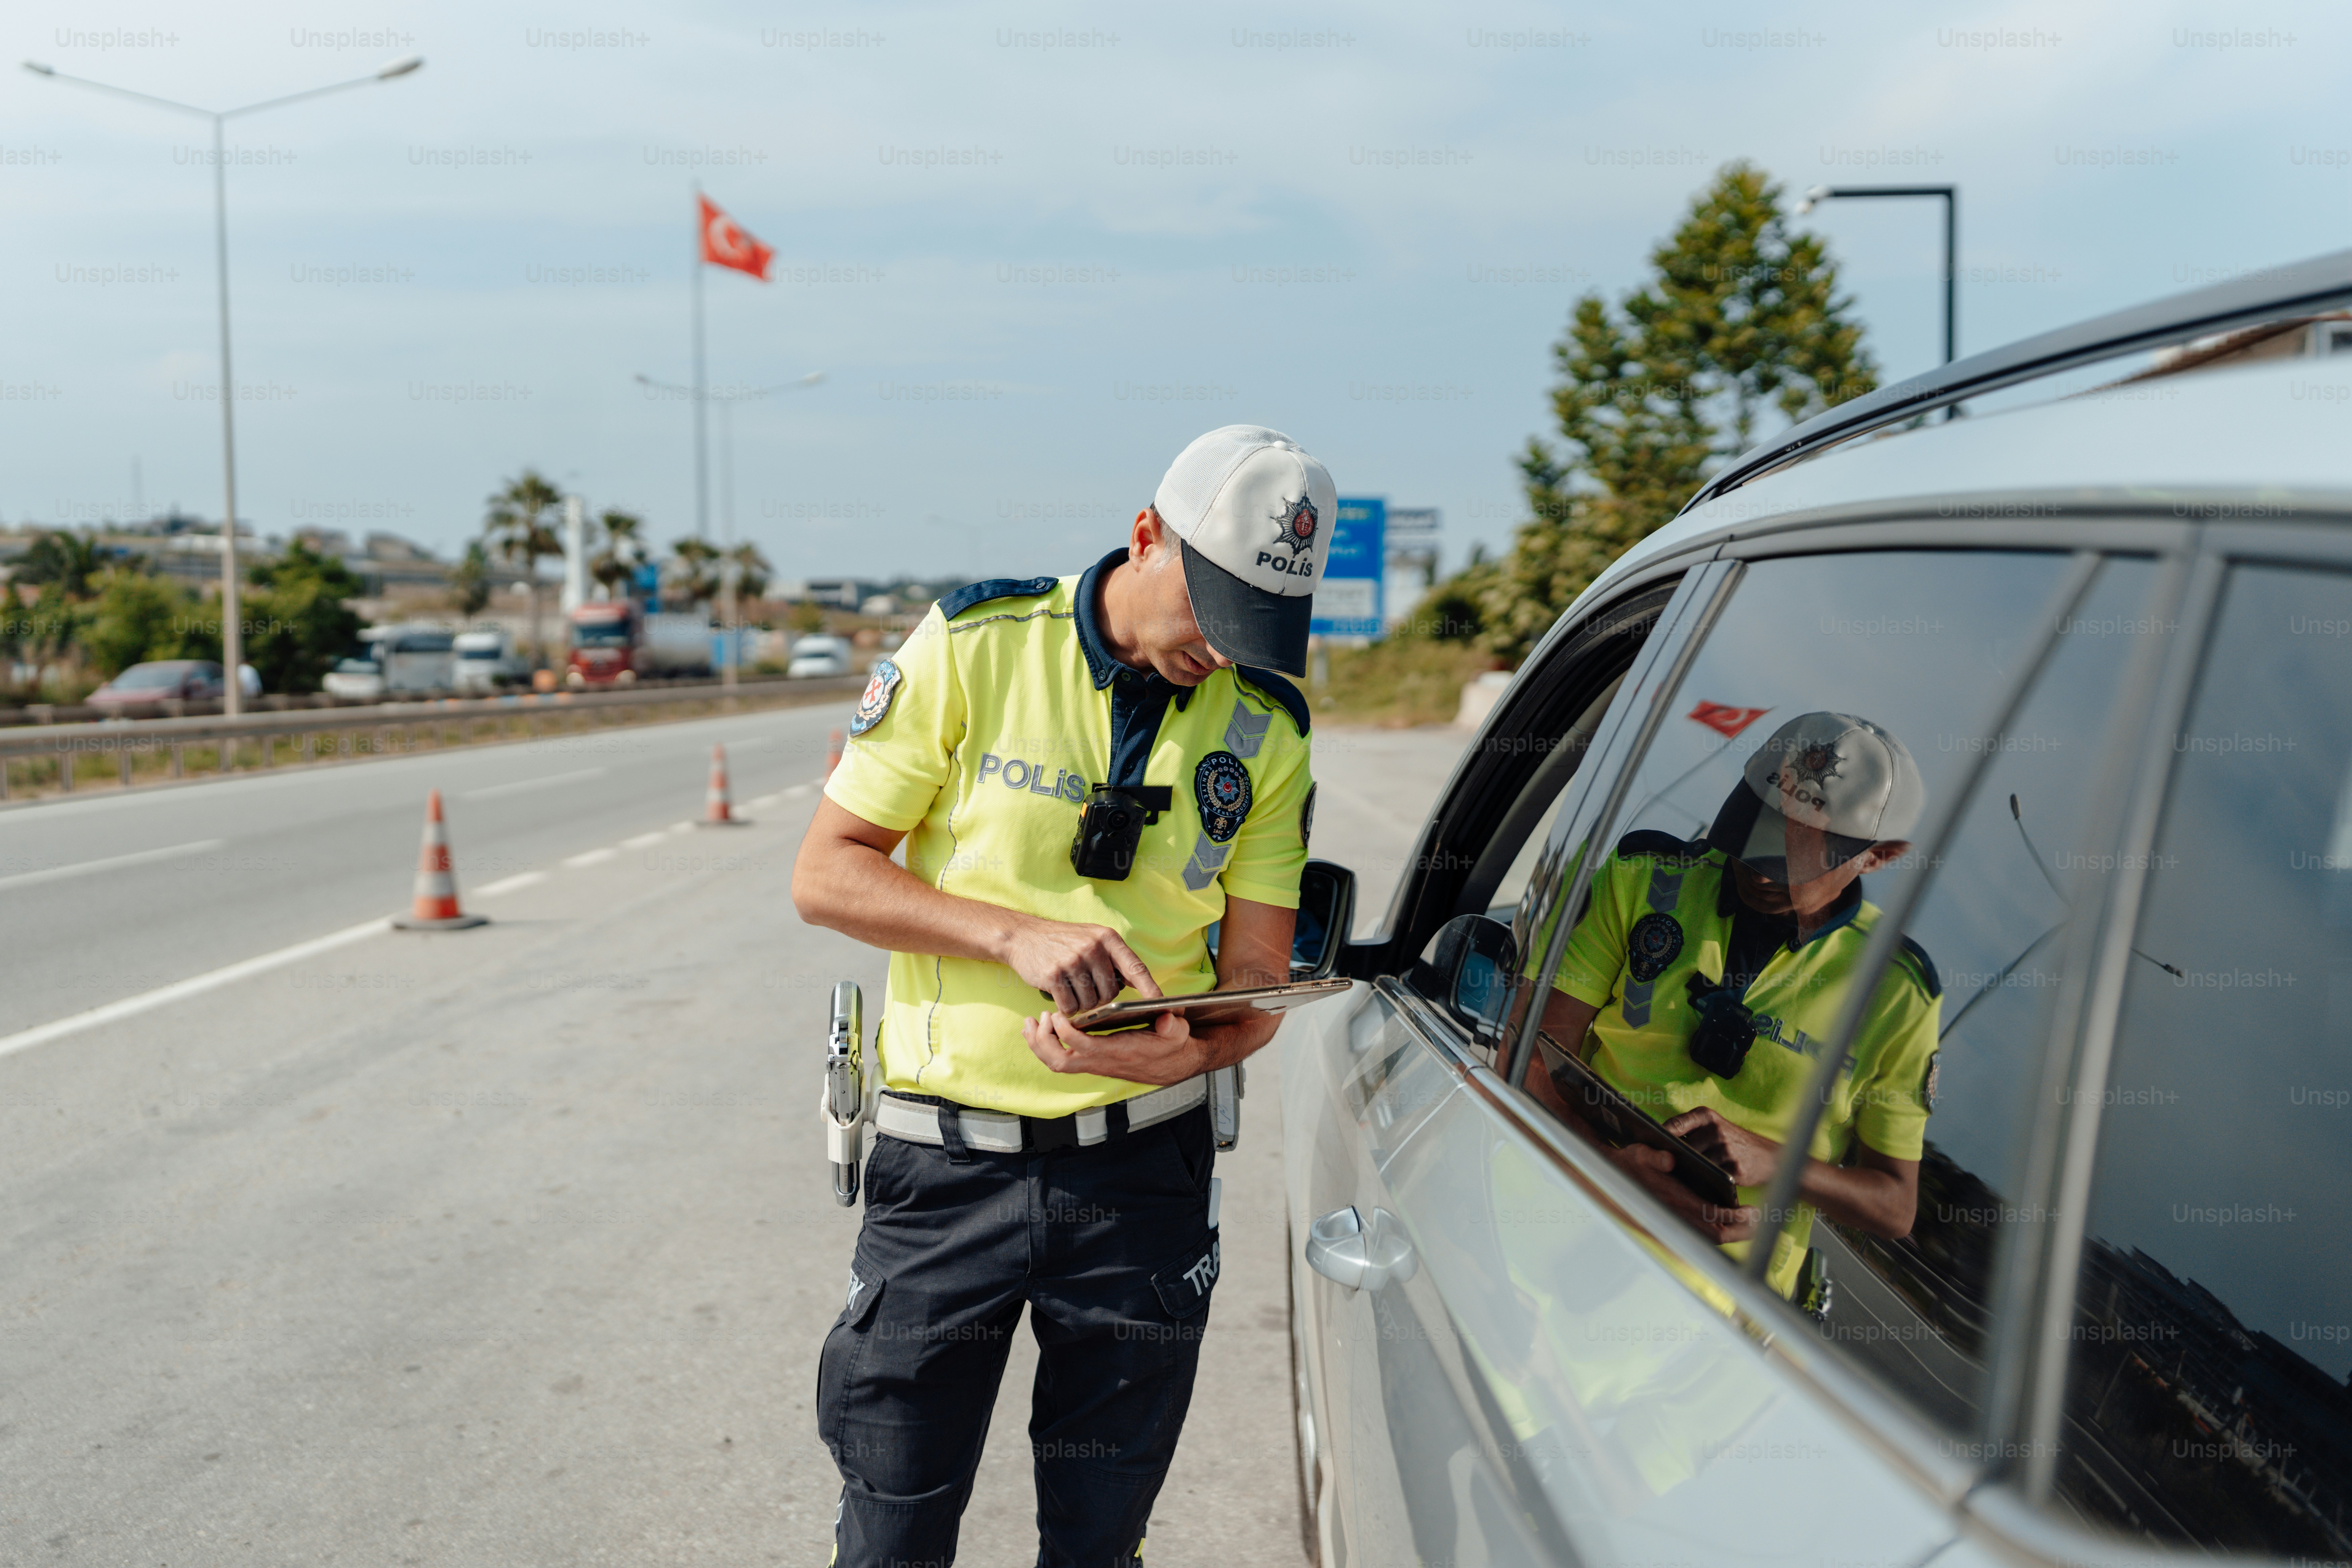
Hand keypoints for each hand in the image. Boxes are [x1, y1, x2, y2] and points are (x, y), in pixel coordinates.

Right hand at [999, 915, 1161, 1015]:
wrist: (1023, 936)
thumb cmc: (1062, 942)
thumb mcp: (1092, 939)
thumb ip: (1115, 959)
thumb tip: (1142, 985)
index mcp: (1107, 938)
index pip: (1136, 967)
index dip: (1150, 988)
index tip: (1164, 1004)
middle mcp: (1092, 947)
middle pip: (1112, 993)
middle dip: (1101, 998)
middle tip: (1086, 987)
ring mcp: (1072, 961)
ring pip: (1091, 1003)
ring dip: (1083, 1004)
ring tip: (1071, 987)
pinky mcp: (1053, 975)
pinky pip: (1070, 1007)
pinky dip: (1066, 1007)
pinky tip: (1059, 992)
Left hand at [1023, 1007, 1201, 1086]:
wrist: (1172, 1064)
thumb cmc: (1171, 1045)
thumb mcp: (1177, 1033)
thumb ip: (1173, 1026)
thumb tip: (1168, 1018)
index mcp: (1118, 1052)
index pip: (1083, 1047)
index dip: (1065, 1032)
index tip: (1057, 1013)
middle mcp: (1101, 1061)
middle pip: (1060, 1061)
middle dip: (1041, 1042)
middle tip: (1036, 1019)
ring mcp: (1094, 1063)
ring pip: (1057, 1063)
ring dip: (1039, 1045)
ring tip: (1031, 1023)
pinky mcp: (1091, 1061)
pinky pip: (1062, 1059)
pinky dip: (1047, 1045)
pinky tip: (1043, 1029)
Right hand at [1606, 1144, 1758, 1242]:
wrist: (1611, 1175)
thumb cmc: (1629, 1162)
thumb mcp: (1640, 1153)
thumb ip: (1655, 1157)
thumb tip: (1669, 1160)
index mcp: (1675, 1199)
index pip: (1711, 1215)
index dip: (1735, 1217)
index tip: (1753, 1212)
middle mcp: (1677, 1215)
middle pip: (1715, 1234)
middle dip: (1739, 1231)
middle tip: (1758, 1223)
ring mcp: (1675, 1221)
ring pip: (1709, 1238)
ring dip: (1731, 1234)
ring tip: (1749, 1226)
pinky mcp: (1673, 1222)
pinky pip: (1700, 1235)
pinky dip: (1718, 1233)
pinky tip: (1728, 1226)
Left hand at [1662, 1106, 1783, 1186]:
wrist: (1767, 1156)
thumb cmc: (1733, 1141)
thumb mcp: (1714, 1126)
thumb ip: (1690, 1130)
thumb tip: (1659, 1140)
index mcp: (1707, 1116)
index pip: (1677, 1123)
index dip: (1661, 1134)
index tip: (1649, 1143)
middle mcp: (1716, 1130)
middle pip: (1683, 1147)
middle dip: (1673, 1157)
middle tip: (1661, 1165)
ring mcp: (1726, 1150)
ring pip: (1695, 1164)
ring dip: (1686, 1171)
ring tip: (1677, 1176)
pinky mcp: (1734, 1169)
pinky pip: (1710, 1178)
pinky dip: (1702, 1182)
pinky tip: (1697, 1185)